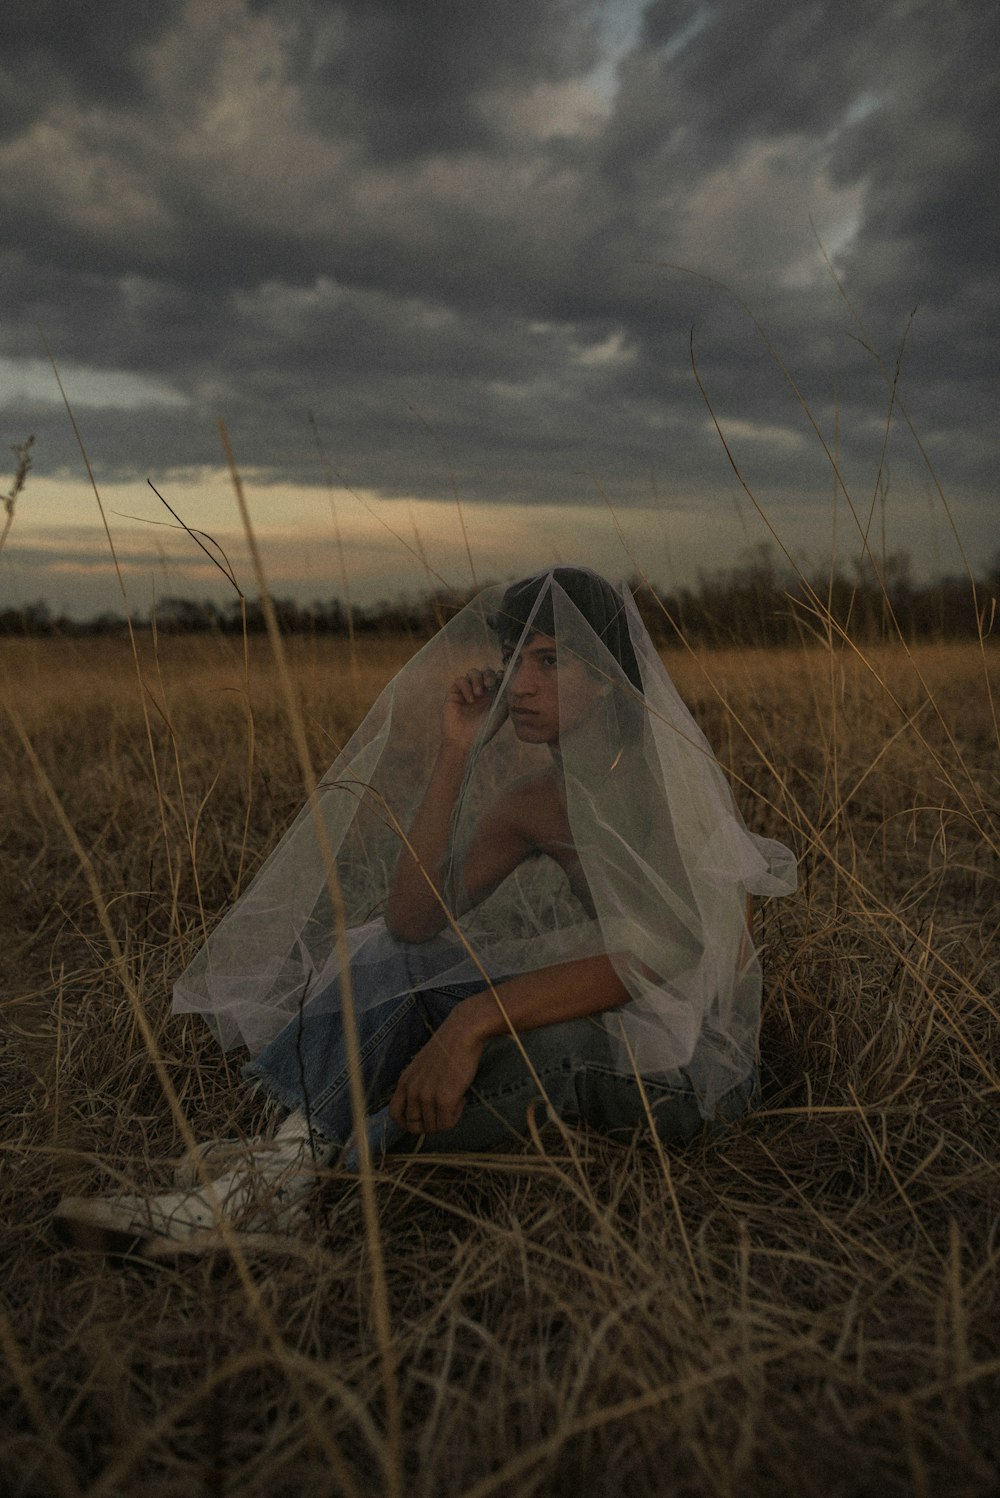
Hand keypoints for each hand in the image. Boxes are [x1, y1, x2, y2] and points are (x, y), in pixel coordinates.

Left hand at [388, 1011, 483, 1133]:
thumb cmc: (447, 1048)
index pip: (394, 1114)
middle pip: (413, 1126)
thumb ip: (417, 1086)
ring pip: (433, 1127)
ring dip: (446, 1118)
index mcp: (404, 1082)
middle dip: (430, 1125)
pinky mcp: (444, 1100)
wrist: (462, 1034)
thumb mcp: (421, 1067)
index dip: (406, 1123)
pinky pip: (447, 1124)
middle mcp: (412, 1091)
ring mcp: (427, 1096)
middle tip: (443, 1112)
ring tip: (456, 1098)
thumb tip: (423, 1110)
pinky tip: (462, 1099)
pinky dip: (456, 1117)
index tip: (421, 1122)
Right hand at [441, 667, 506, 752]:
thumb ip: (505, 695)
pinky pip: (460, 680)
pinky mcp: (454, 693)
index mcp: (492, 695)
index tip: (502, 677)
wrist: (465, 741)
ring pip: (472, 672)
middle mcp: (480, 691)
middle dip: (488, 675)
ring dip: (477, 680)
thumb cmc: (484, 729)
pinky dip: (466, 687)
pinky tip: (470, 700)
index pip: (496, 676)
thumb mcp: (500, 712)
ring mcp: (467, 691)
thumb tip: (508, 678)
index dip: (499, 674)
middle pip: (485, 671)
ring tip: (479, 694)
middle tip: (489, 685)